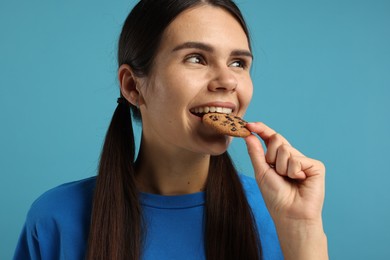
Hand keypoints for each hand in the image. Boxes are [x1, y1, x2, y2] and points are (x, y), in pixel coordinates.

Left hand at [244, 122, 327, 258]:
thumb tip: (249, 134)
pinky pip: (297, 159)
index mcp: (278, 158)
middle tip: (276, 173)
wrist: (290, 214)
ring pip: (286, 149)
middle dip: (271, 156)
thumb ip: (256, 152)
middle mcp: (292, 157)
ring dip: (281, 167)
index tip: (249, 124)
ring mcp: (304, 161)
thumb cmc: (275, 196)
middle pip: (277, 139)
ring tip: (289, 180)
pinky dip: (294, 171)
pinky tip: (300, 181)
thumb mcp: (261, 172)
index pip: (270, 138)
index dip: (261, 130)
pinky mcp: (316, 166)